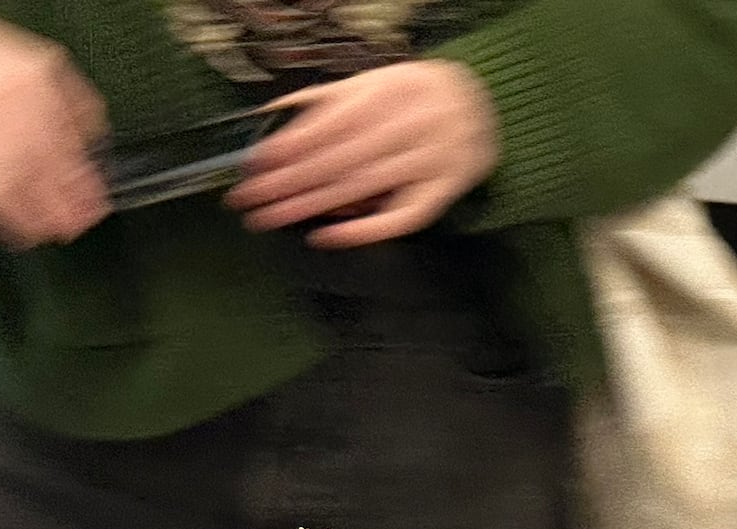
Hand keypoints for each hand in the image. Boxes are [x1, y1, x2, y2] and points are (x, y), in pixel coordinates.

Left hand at [225, 60, 498, 248]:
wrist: (486, 106)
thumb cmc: (418, 96)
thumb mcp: (375, 83)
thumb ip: (328, 101)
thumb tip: (271, 119)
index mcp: (393, 89)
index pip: (331, 123)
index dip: (290, 145)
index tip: (255, 165)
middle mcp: (415, 123)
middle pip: (341, 159)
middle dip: (290, 181)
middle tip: (251, 201)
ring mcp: (433, 160)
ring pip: (363, 189)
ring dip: (311, 206)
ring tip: (272, 219)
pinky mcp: (444, 192)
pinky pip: (400, 218)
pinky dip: (362, 231)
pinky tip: (325, 237)